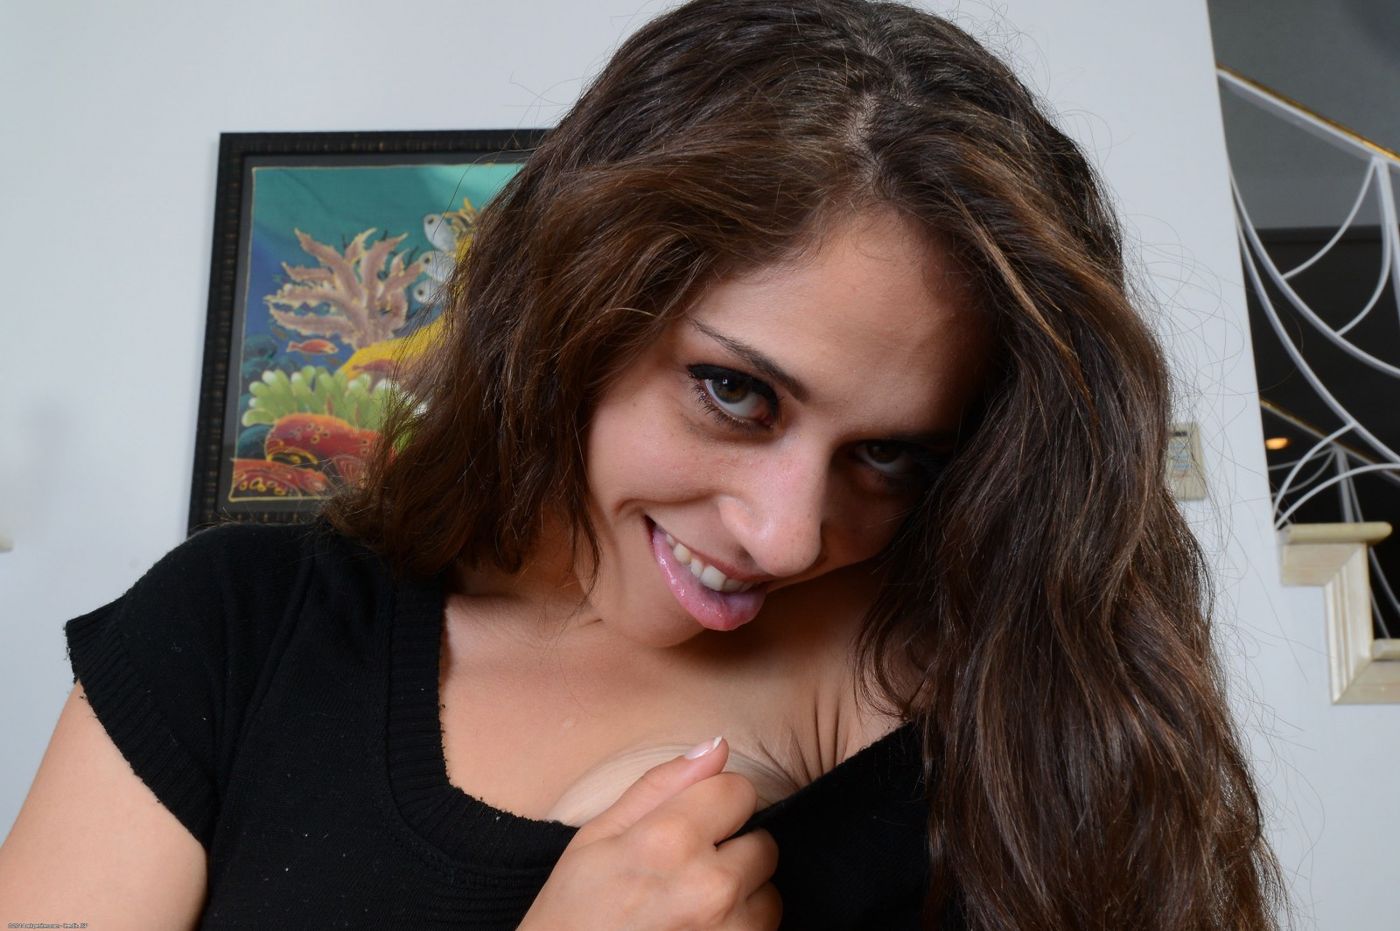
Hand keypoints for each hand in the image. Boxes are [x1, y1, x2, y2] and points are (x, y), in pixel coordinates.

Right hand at [518, 737, 781, 929]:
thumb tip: (717, 746)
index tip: (690, 829)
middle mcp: (710, 887)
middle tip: (683, 878)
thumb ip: (660, 785)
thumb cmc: (573, 916)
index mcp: (670, 840)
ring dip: (740, 900)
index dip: (716, 805)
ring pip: (769, 894)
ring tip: (689, 912)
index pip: (740, 791)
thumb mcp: (597, 838)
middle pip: (763, 843)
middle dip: (731, 854)